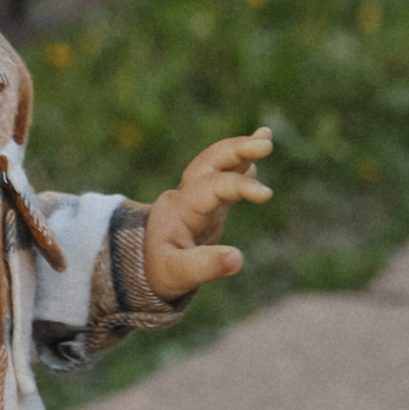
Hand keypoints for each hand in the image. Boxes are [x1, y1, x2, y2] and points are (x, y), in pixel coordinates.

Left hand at [141, 127, 272, 301]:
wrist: (142, 264)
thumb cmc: (159, 270)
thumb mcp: (178, 274)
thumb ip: (206, 266)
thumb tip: (238, 259)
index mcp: (180, 209)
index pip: (211, 186)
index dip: (239, 185)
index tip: (266, 194)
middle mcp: (187, 194)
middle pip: (210, 161)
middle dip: (236, 149)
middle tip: (265, 144)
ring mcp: (196, 195)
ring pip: (216, 163)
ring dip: (240, 149)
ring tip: (265, 136)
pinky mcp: (206, 202)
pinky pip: (222, 176)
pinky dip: (239, 165)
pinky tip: (254, 162)